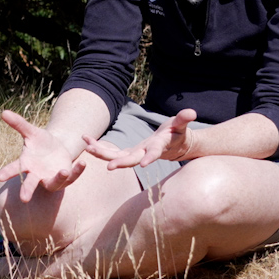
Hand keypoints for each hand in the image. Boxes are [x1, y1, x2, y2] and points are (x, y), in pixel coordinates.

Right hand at [0, 109, 87, 202]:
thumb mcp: (32, 132)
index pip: (14, 169)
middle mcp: (36, 174)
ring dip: (58, 178)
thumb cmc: (40, 142)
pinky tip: (82, 162)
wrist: (57, 148)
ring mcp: (50, 178)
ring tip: (63, 171)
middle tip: (24, 199)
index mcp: (26, 164)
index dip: (7, 173)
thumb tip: (3, 112)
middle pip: (30, 184)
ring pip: (53, 183)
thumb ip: (19, 124)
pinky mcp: (65, 179)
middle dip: (27, 190)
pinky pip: (71, 177)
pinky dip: (77, 171)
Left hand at [83, 108, 197, 170]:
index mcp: (158, 147)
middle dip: (120, 162)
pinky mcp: (129, 153)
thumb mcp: (181, 125)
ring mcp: (136, 155)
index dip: (150, 158)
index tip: (144, 164)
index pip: (155, 153)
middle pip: (132, 160)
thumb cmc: (178, 133)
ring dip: (103, 153)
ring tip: (87, 147)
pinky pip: (112, 153)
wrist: (174, 146)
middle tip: (109, 166)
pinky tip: (88, 143)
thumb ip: (183, 119)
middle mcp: (145, 154)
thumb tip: (191, 112)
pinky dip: (101, 148)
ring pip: (117, 157)